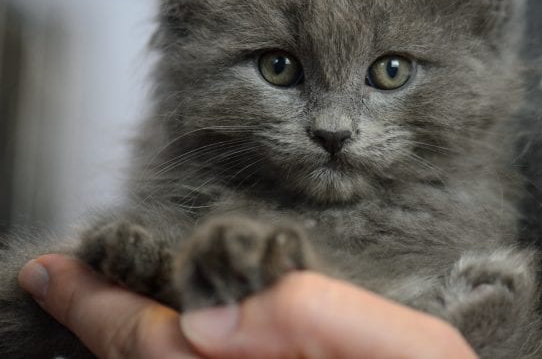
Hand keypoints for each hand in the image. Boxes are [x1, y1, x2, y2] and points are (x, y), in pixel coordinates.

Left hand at [19, 254, 476, 357]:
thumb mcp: (412, 354)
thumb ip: (317, 319)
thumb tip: (214, 313)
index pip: (158, 345)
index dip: (100, 307)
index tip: (52, 269)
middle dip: (100, 320)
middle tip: (59, 276)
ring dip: (128, 335)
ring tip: (97, 297)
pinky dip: (173, 349)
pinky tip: (169, 329)